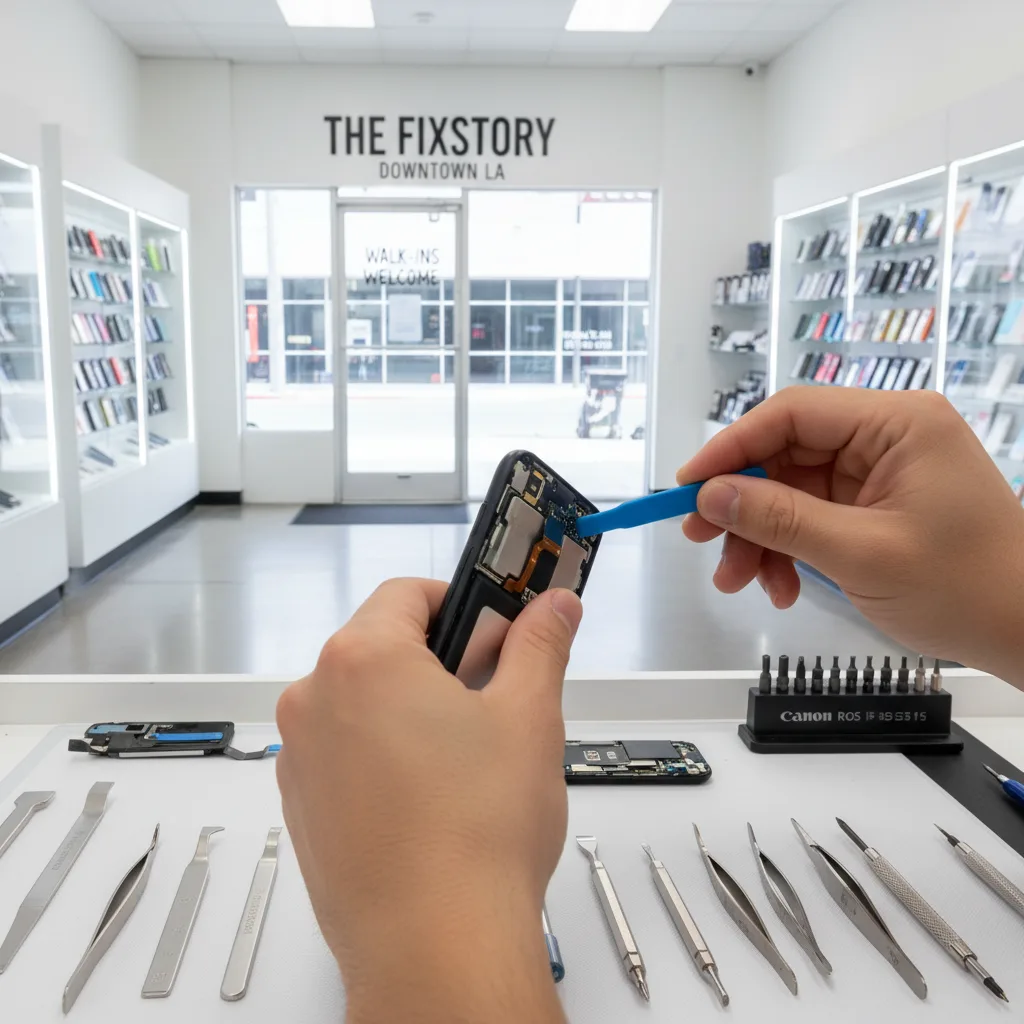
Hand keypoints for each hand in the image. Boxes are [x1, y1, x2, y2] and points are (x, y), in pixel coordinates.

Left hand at [276, 578, 580, 1023]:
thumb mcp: (529, 716)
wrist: (436, 949)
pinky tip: (429, 797)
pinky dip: (381, 755)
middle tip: (492, 694)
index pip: (409, 593)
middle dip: (439, 658)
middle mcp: (315, 700)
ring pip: (360, 702)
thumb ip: (540, 645)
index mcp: (364, 659)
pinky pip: (342, 753)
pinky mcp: (301, 808)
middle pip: (380, 645)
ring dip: (408, 708)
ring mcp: (301, 757)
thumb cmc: (479, 831)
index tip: (496, 629)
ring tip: (466, 756)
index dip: (462, 602)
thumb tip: (553, 607)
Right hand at [677, 388, 1023, 684]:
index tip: (688, 487)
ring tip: (741, 582)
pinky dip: (788, 550)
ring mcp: (881, 470)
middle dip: (743, 504)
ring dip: (760, 536)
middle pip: (785, 453)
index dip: (731, 447)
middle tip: (702, 543)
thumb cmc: (966, 587)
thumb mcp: (861, 553)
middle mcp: (887, 435)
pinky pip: (811, 515)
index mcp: (897, 423)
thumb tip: (712, 497)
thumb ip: (780, 520)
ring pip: (791, 489)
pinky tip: (781, 587)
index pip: (792, 413)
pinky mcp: (875, 503)